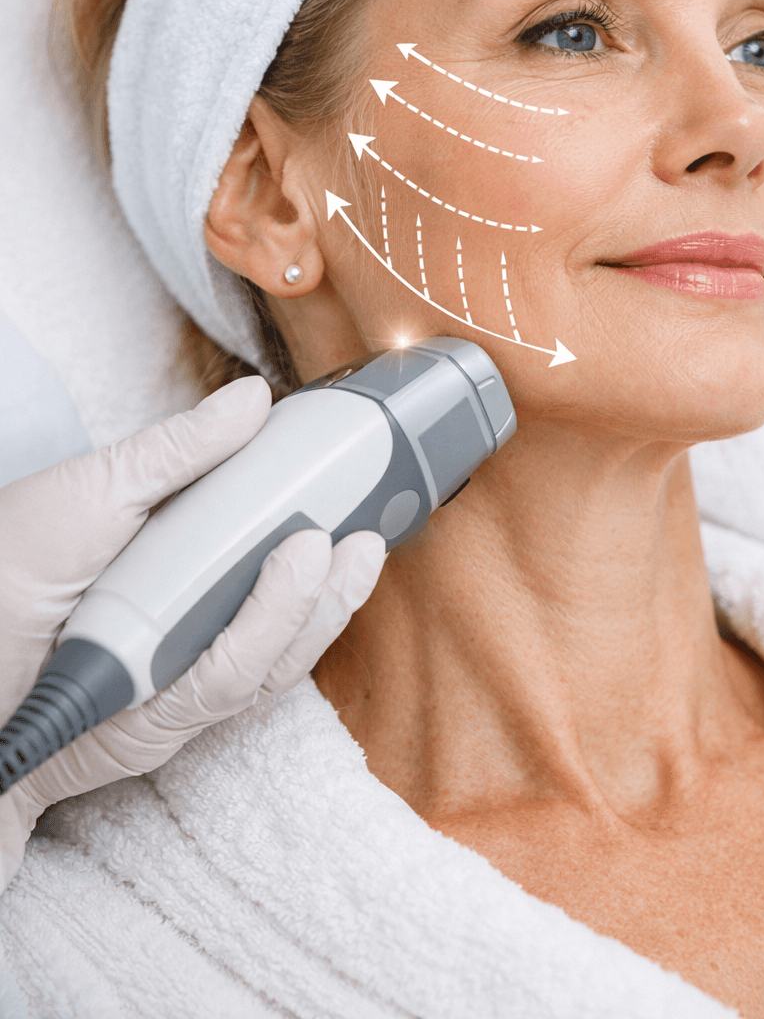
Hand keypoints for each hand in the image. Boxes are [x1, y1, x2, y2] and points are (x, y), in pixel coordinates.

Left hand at [0, 377, 385, 890]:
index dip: (325, 526)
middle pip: (291, 609)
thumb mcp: (98, 488)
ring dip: (313, 602)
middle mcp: (195, 621)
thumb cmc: (8, 568)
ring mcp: (185, 673)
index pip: (273, 546)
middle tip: (371, 525)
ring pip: (277, 651)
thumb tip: (255, 399)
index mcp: (187, 562)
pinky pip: (232, 679)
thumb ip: (181, 452)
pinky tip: (293, 580)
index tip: (366, 487)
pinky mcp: (169, 719)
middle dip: (339, 578)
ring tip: (335, 546)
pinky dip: (267, 631)